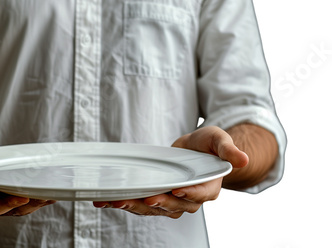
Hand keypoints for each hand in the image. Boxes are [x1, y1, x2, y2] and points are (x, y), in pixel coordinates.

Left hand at [93, 126, 248, 217]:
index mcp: (208, 187)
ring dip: (135, 206)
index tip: (177, 191)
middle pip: (174, 206)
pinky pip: (141, 203)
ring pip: (154, 208)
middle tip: (144, 199)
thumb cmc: (209, 146)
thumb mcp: (219, 141)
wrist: (196, 150)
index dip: (190, 194)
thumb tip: (242, 159)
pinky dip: (124, 203)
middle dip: (158, 203)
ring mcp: (171, 200)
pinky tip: (106, 200)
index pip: (200, 194)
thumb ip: (228, 150)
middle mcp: (190, 199)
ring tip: (117, 201)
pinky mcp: (156, 196)